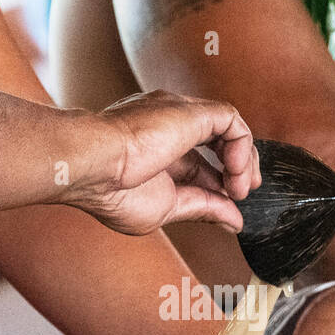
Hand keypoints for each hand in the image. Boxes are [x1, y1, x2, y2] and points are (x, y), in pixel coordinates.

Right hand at [67, 91, 260, 235]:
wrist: (91, 166)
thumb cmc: (112, 191)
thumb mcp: (167, 208)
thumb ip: (203, 210)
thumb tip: (234, 222)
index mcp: (156, 152)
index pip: (201, 165)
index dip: (221, 185)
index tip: (230, 205)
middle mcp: (169, 128)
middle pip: (219, 140)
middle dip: (239, 167)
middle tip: (243, 193)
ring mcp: (179, 116)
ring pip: (229, 128)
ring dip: (243, 161)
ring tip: (240, 188)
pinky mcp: (190, 112)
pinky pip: (231, 121)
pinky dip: (241, 148)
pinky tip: (233, 173)